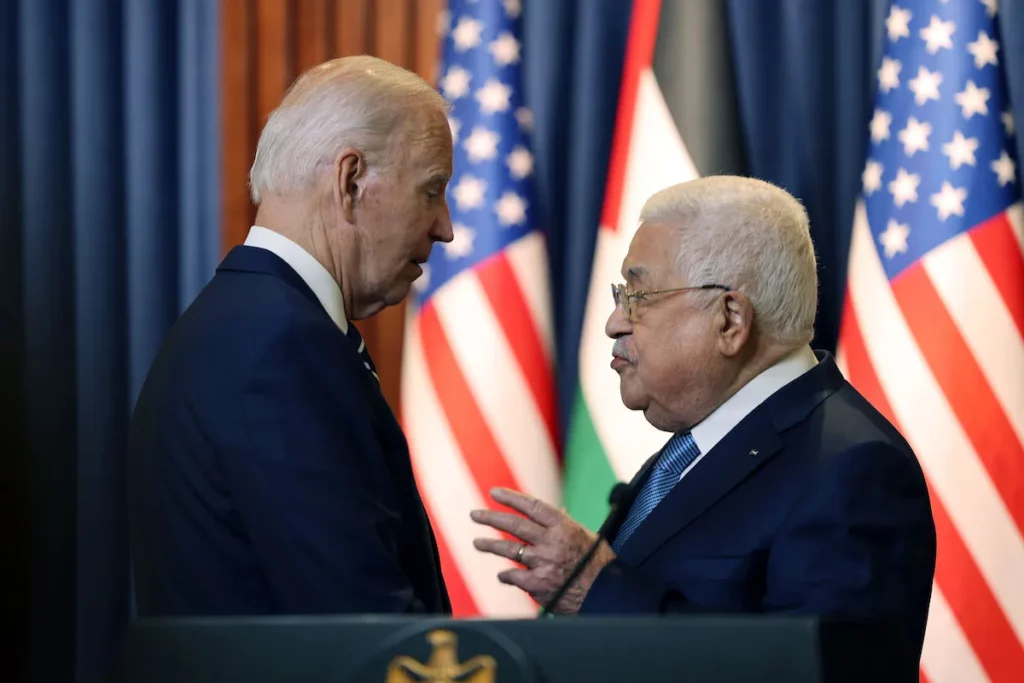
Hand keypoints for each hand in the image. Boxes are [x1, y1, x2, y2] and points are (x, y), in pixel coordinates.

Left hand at [470, 487, 615, 614]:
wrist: (605, 593)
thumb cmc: (598, 563)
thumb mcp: (585, 536)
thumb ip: (565, 524)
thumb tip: (557, 510)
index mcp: (563, 526)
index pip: (531, 506)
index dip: (511, 498)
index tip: (494, 493)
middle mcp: (550, 541)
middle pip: (514, 525)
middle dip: (491, 518)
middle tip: (475, 514)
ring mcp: (542, 562)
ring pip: (509, 549)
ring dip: (490, 545)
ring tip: (478, 542)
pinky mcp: (538, 584)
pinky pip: (514, 576)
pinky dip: (506, 575)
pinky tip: (502, 575)